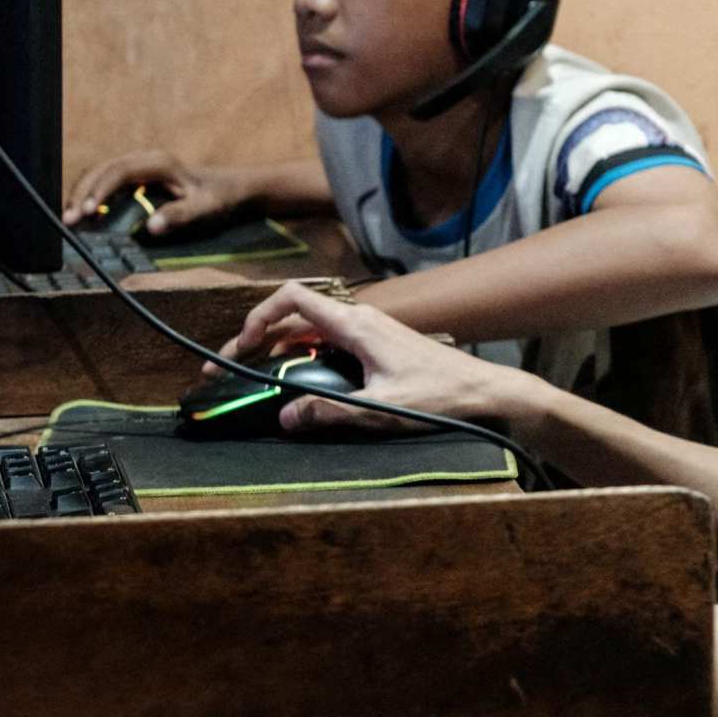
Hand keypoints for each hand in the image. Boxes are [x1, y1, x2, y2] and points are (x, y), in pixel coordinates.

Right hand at [65, 149, 254, 235]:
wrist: (232, 188)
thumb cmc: (219, 198)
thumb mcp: (204, 209)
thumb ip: (180, 217)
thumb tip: (152, 227)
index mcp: (158, 163)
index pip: (119, 172)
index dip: (100, 190)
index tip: (87, 212)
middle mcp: (145, 160)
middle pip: (103, 170)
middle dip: (82, 193)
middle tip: (68, 220)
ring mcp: (140, 166)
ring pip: (101, 174)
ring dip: (83, 193)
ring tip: (69, 219)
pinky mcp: (138, 177)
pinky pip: (108, 182)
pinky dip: (93, 195)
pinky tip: (85, 215)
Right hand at [222, 284, 550, 435]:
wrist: (485, 391)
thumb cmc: (440, 397)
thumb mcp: (382, 410)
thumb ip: (331, 412)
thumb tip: (286, 418)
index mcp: (355, 325)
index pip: (293, 298)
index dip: (258, 316)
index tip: (241, 347)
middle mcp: (360, 318)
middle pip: (295, 313)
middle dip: (258, 335)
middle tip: (232, 364)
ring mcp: (370, 328)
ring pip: (311, 327)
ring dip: (280, 346)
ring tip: (256, 375)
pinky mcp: (378, 342)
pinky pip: (329, 339)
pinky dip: (304, 353)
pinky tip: (299, 380)